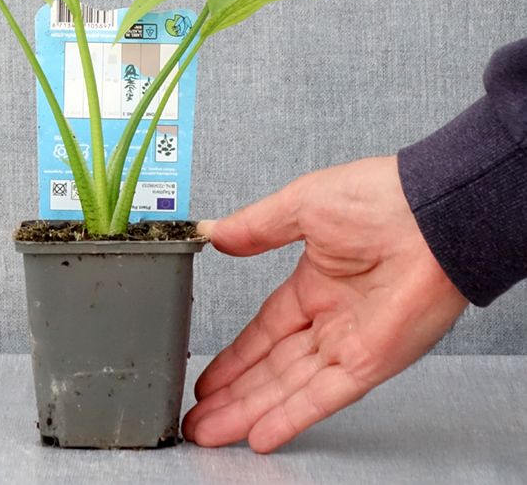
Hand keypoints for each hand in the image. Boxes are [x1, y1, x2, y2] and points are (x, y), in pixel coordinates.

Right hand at [182, 155, 468, 452]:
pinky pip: (324, 396)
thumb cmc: (380, 199)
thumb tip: (215, 234)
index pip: (265, 331)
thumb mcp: (299, 205)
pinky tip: (262, 433)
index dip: (236, 356)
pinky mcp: (370, 362)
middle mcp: (331, 319)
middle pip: (271, 368)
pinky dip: (292, 416)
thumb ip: (255, 227)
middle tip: (200, 415)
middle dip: (233, 394)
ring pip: (289, 387)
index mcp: (315, 283)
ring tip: (212, 430)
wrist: (433, 214)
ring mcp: (350, 343)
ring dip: (249, 410)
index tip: (211, 374)